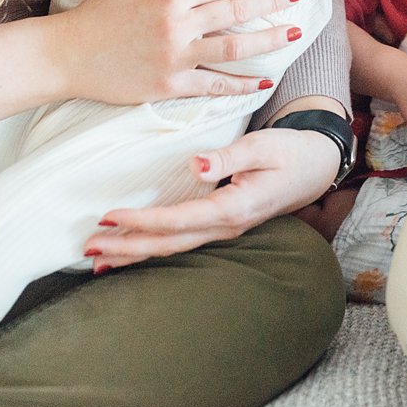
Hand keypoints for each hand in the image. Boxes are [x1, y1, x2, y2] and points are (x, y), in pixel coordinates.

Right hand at [50, 0, 300, 102]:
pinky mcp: (169, 85)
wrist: (66, 55)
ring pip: (234, 46)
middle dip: (272, 1)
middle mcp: (177, 22)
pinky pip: (214, 84)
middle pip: (237, 10)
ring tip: (292, 33)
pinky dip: (241, 84)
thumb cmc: (98, 13)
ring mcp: (175, 56)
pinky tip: (263, 82)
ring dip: (268, 40)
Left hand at [78, 124, 340, 268]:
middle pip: (169, 243)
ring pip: (172, 247)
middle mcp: (226, 226)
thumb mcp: (264, 146)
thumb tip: (196, 165)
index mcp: (234, 208)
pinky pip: (181, 241)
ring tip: (97, 259)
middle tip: (88, 248)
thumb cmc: (290, 151)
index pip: (178, 220)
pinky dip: (152, 247)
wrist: (318, 165)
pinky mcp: (221, 224)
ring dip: (134, 253)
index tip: (109, 217)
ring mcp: (224, 230)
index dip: (142, 221)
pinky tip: (130, 251)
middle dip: (127, 247)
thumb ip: (229, 156)